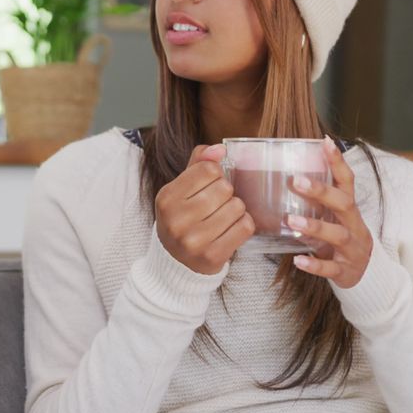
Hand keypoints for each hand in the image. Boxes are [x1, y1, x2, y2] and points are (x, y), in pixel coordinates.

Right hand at [155, 144, 254, 274]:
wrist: (175, 264)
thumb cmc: (182, 220)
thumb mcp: (181, 190)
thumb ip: (198, 164)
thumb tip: (220, 148)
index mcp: (167, 198)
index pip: (208, 169)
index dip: (216, 175)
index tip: (209, 186)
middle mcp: (176, 219)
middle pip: (225, 188)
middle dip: (227, 194)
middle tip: (217, 205)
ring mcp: (193, 240)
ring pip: (237, 207)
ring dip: (236, 210)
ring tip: (223, 218)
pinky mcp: (212, 256)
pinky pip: (245, 227)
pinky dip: (243, 225)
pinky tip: (231, 229)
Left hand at [285, 137, 373, 288]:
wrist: (369, 276)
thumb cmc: (344, 240)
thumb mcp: (336, 219)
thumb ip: (318, 202)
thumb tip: (288, 176)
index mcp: (350, 210)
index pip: (347, 181)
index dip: (338, 162)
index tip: (325, 142)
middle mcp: (354, 226)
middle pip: (344, 204)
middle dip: (322, 192)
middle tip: (296, 180)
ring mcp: (351, 249)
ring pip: (337, 235)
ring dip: (314, 227)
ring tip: (290, 220)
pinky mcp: (345, 270)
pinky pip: (330, 268)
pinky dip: (314, 264)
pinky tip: (298, 260)